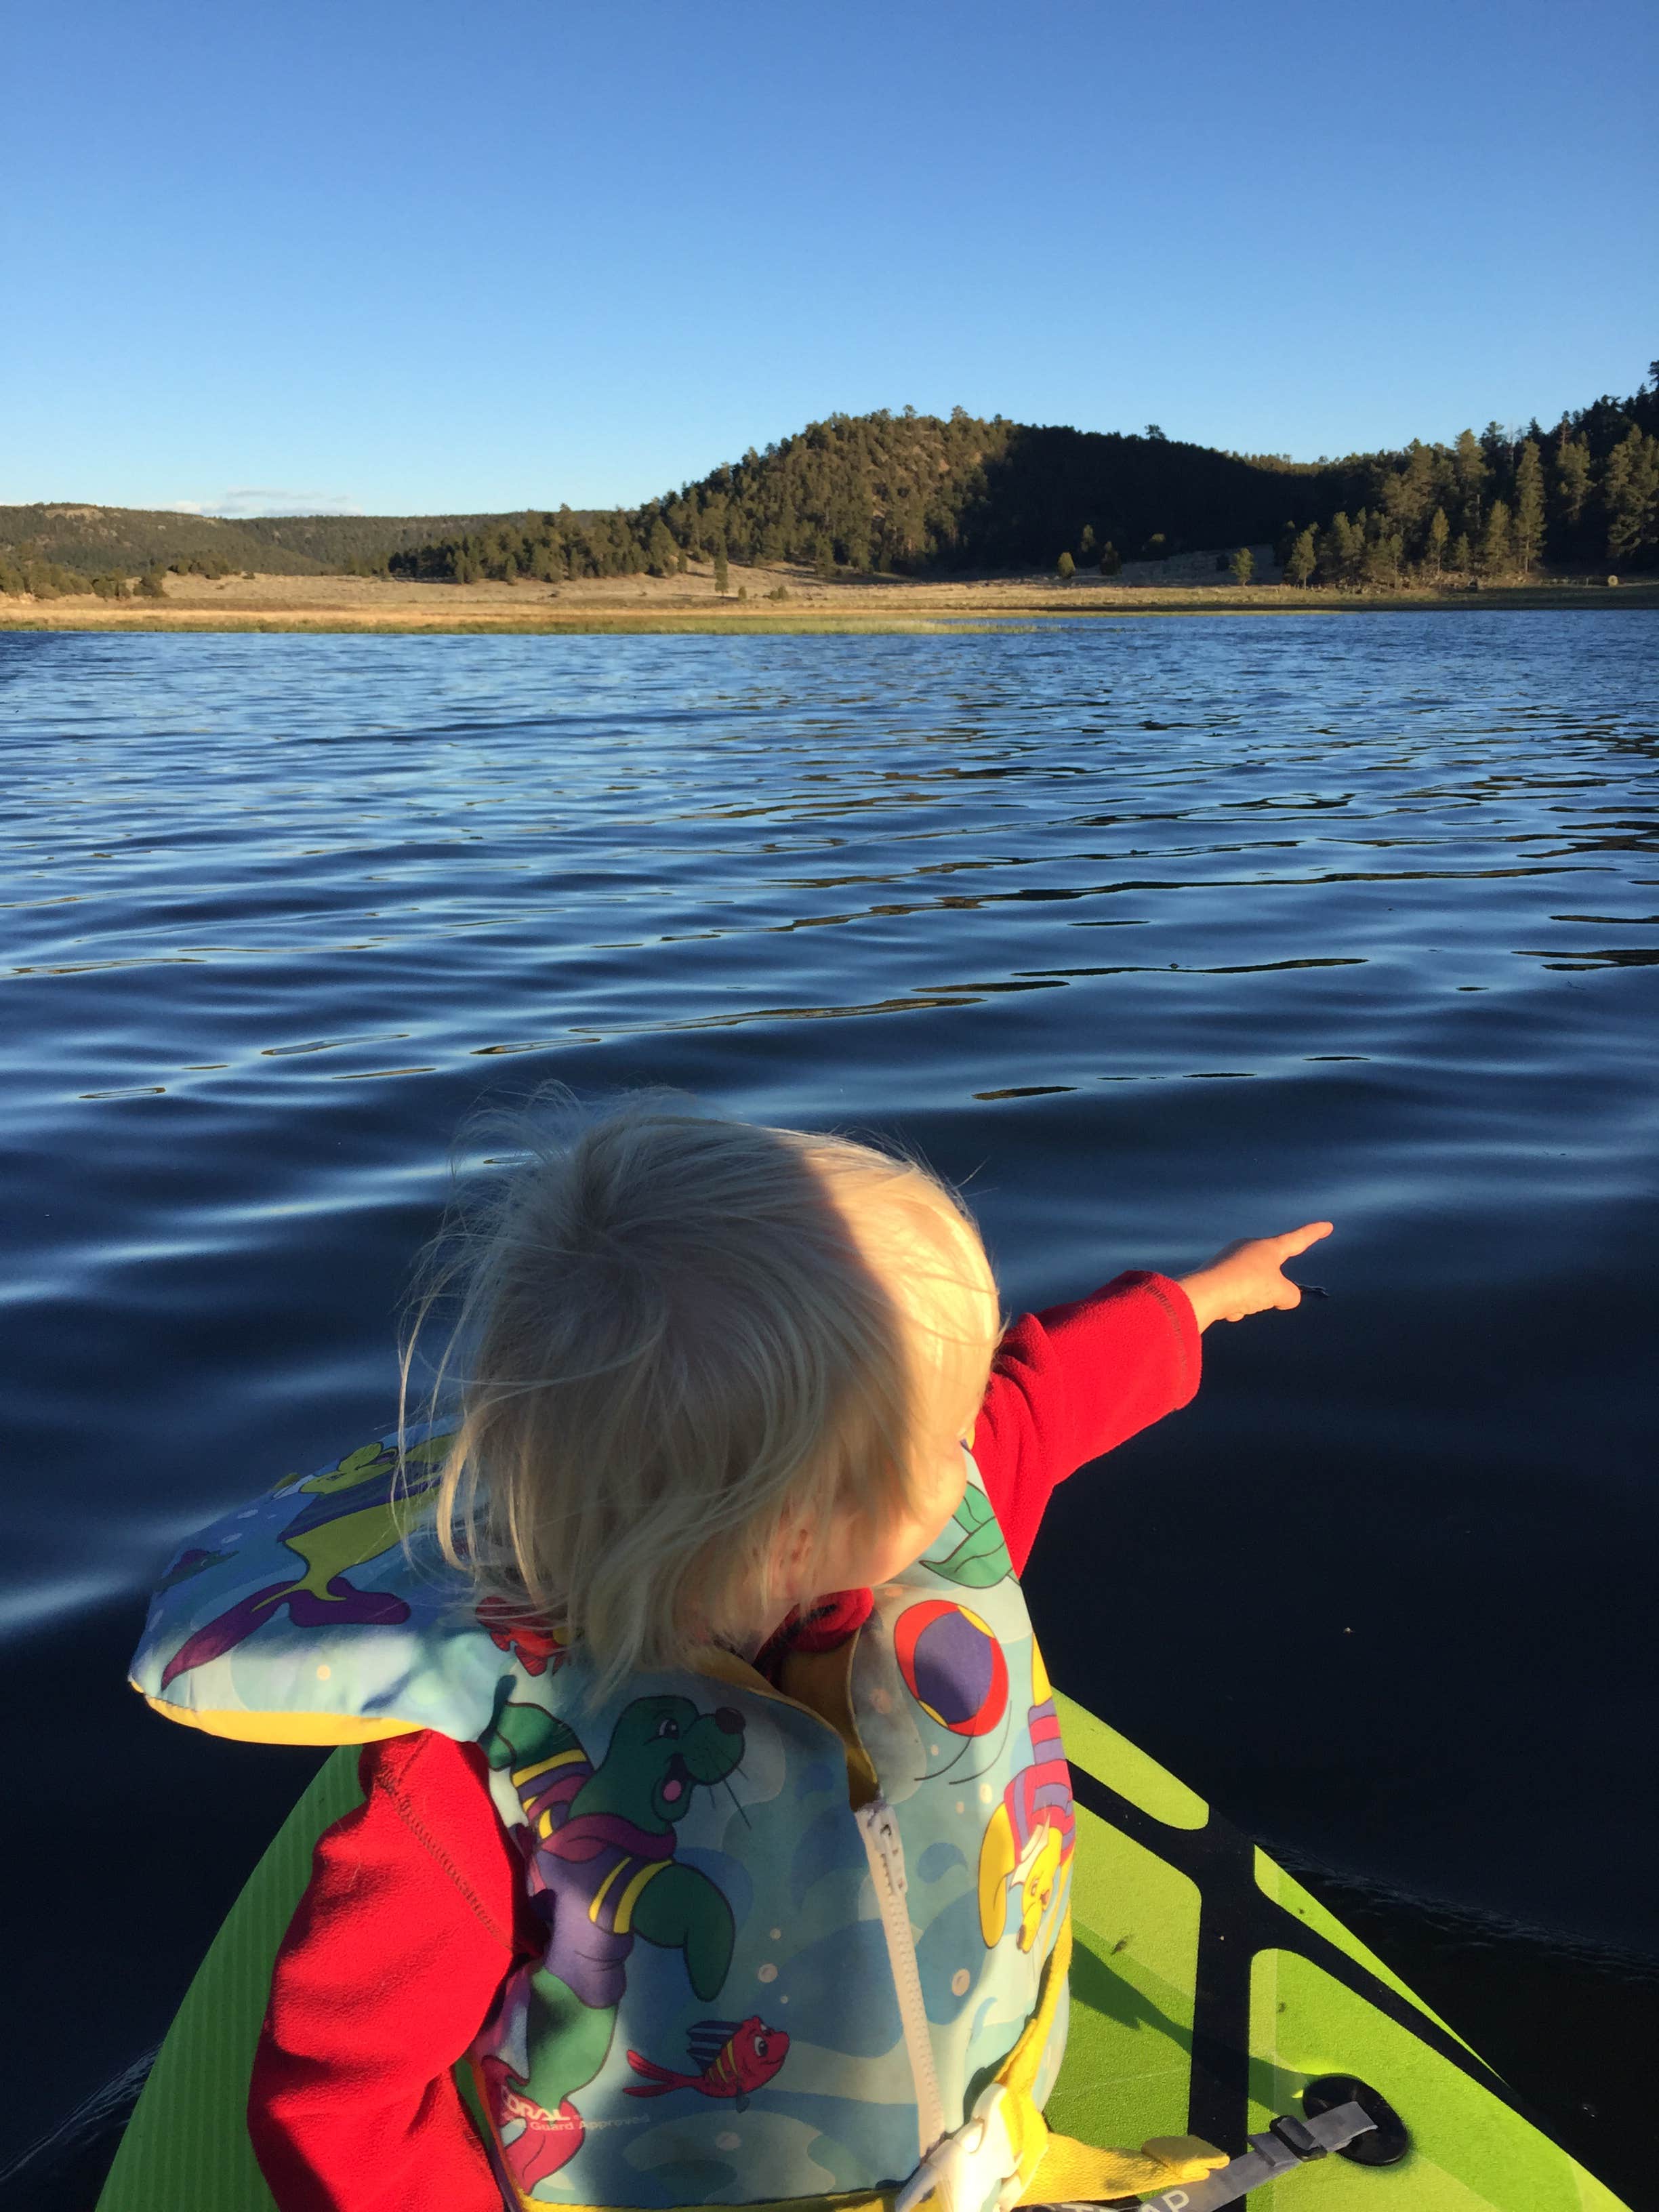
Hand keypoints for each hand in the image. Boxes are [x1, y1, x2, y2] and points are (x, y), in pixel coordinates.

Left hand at [1177, 1221, 1331, 1331]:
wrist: (1205, 1294)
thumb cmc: (1248, 1286)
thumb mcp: (1280, 1293)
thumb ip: (1290, 1294)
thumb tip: (1285, 1296)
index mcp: (1268, 1247)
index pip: (1297, 1239)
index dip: (1313, 1234)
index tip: (1326, 1226)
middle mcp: (1248, 1248)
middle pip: (1271, 1268)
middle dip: (1271, 1287)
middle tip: (1267, 1298)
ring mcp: (1229, 1259)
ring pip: (1252, 1285)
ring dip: (1252, 1299)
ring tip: (1242, 1304)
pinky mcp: (1214, 1274)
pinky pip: (1234, 1294)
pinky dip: (1236, 1304)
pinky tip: (1228, 1308)